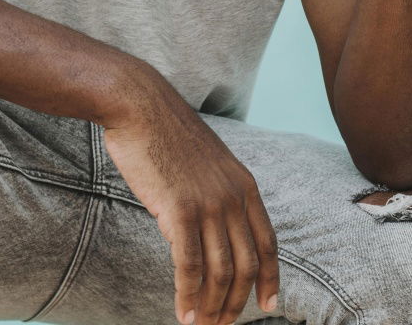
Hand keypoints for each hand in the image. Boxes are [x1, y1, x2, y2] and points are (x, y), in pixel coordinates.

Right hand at [103, 67, 278, 324]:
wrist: (141, 107)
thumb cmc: (166, 133)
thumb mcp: (207, 162)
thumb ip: (217, 193)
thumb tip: (213, 227)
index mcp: (244, 184)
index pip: (268, 242)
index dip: (270, 278)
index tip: (268, 305)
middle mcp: (233, 196)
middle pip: (246, 264)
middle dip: (236, 302)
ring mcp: (208, 203)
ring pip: (220, 271)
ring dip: (212, 307)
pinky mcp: (179, 209)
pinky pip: (190, 266)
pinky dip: (188, 295)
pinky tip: (183, 313)